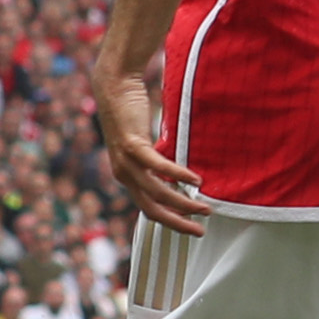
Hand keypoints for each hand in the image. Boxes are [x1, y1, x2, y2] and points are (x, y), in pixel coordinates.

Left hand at [96, 68, 205, 234]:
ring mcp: (126, 161)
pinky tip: (195, 180)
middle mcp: (123, 174)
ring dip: (182, 203)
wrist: (114, 87)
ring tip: (204, 207)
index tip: (191, 226)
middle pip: (152, 210)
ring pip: (157, 192)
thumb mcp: (144, 144)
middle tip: (200, 231)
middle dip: (177, 223)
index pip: (148, 209)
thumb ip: (156, 161)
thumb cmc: (131, 112)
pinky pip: (158, 166)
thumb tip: (179, 173)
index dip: (170, 221)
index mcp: (126, 176)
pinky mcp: (132, 145)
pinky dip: (177, 174)